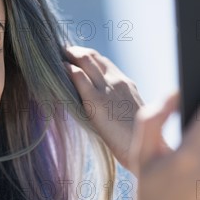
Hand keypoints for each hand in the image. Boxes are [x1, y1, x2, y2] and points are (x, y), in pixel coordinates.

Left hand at [63, 45, 147, 171]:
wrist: (143, 148)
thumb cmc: (137, 140)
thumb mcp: (129, 115)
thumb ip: (117, 105)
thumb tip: (104, 108)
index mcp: (126, 84)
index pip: (103, 63)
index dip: (87, 57)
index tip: (74, 56)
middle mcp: (117, 81)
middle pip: (93, 56)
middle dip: (75, 52)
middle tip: (61, 52)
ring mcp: (107, 89)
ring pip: (85, 60)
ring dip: (69, 54)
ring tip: (55, 55)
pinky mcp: (96, 101)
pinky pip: (79, 77)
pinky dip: (68, 69)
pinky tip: (59, 68)